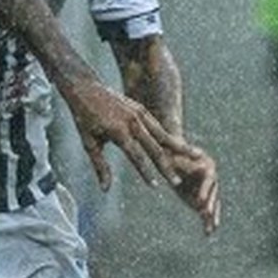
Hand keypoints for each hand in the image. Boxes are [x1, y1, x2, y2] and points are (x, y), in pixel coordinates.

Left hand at [65, 79, 200, 191]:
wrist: (84, 87)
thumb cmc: (83, 118)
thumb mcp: (89, 142)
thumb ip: (100, 166)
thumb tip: (106, 189)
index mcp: (118, 130)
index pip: (136, 156)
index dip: (146, 172)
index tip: (156, 186)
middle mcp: (132, 121)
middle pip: (153, 147)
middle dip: (165, 166)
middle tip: (176, 182)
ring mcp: (138, 113)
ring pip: (161, 134)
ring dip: (177, 148)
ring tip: (194, 159)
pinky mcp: (140, 108)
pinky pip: (156, 125)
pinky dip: (167, 136)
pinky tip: (177, 146)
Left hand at [170, 144, 219, 234]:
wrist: (170, 159)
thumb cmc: (169, 155)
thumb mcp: (171, 157)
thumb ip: (177, 161)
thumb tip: (185, 163)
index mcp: (207, 165)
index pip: (208, 180)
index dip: (204, 190)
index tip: (199, 200)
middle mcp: (212, 178)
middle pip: (212, 193)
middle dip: (209, 204)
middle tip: (206, 214)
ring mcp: (209, 189)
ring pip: (212, 204)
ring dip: (212, 216)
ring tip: (213, 227)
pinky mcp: (203, 199)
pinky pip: (207, 211)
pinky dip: (208, 222)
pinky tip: (208, 233)